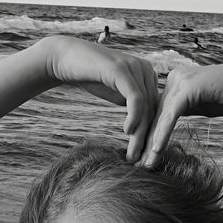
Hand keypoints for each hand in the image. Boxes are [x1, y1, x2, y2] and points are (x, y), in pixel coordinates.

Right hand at [42, 35, 160, 163]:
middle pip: (153, 111)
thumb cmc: (92, 78)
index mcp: (148, 75)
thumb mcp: (117, 93)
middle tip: (141, 162)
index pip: (155, 109)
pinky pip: (135, 99)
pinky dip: (134, 118)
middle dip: (147, 139)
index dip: (151, 135)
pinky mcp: (122, 71)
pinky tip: (127, 132)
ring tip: (133, 155)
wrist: (67, 59)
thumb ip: (132, 105)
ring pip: (146, 108)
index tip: (144, 157)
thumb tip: (143, 129)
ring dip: (140, 135)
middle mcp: (146, 69)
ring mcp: (135, 68)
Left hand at [139, 63, 222, 168]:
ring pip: (161, 117)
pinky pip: (171, 115)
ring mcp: (180, 81)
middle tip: (139, 163)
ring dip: (152, 141)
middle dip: (147, 140)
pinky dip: (163, 133)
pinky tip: (157, 149)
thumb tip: (169, 121)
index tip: (144, 154)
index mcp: (175, 81)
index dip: (150, 133)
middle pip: (156, 114)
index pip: (158, 111)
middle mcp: (174, 78)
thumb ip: (183, 109)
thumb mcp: (199, 104)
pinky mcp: (187, 89)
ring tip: (146, 162)